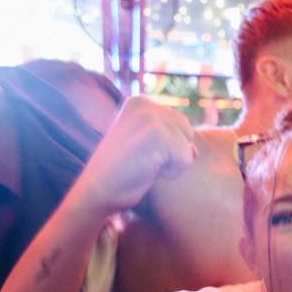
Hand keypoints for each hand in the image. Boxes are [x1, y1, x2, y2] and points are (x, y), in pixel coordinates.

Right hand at [72, 96, 196, 213]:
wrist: (97, 190)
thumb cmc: (122, 173)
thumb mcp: (149, 149)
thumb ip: (172, 141)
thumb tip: (195, 151)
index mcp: (140, 101)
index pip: (180, 124)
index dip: (165, 147)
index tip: (138, 152)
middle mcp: (145, 104)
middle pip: (188, 132)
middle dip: (172, 153)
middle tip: (142, 160)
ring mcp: (150, 118)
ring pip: (188, 147)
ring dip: (171, 164)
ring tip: (144, 165)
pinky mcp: (157, 136)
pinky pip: (186, 160)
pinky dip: (171, 173)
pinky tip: (147, 171)